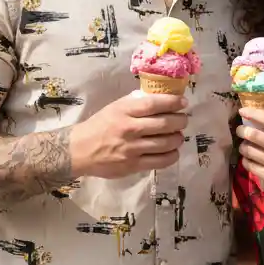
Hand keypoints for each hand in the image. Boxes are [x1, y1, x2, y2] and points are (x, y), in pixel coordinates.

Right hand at [70, 91, 187, 178]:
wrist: (79, 150)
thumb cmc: (99, 125)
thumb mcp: (115, 107)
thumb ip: (135, 103)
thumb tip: (159, 99)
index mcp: (124, 111)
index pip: (154, 104)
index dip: (173, 102)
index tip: (183, 102)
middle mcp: (129, 128)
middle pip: (164, 124)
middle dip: (180, 121)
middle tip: (184, 120)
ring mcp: (132, 149)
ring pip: (165, 143)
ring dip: (178, 138)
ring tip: (179, 135)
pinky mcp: (133, 165)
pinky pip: (160, 161)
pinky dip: (172, 155)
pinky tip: (173, 151)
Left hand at [236, 108, 263, 203]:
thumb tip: (257, 115)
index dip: (253, 113)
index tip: (242, 111)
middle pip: (253, 134)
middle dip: (242, 131)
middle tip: (240, 130)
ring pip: (248, 150)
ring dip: (243, 146)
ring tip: (245, 146)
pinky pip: (248, 164)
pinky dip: (246, 160)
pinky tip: (250, 159)